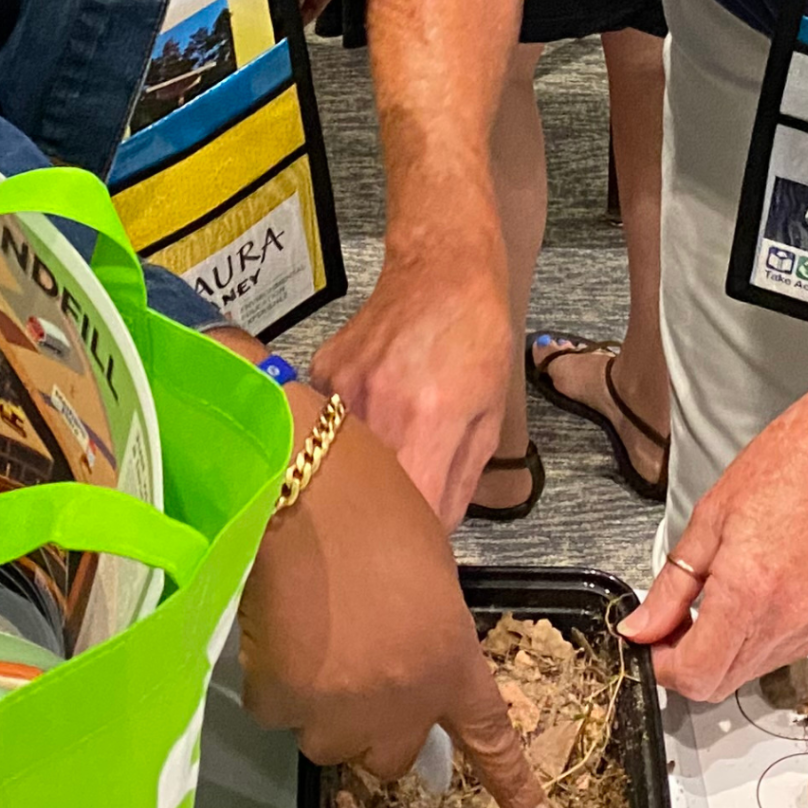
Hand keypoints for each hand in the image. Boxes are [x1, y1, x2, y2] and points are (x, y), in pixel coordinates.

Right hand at [239, 389, 551, 807]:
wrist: (302, 485)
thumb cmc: (376, 502)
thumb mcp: (430, 569)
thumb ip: (429, 628)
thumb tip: (403, 651)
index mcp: (451, 662)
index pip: (488, 738)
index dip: (511, 786)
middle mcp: (402, 702)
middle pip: (389, 757)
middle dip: (375, 726)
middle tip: (356, 669)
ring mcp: (338, 710)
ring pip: (329, 740)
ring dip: (322, 707)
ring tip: (310, 634)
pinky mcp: (281, 703)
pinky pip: (278, 710)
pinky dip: (276, 682)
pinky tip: (276, 626)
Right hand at [313, 217, 514, 525]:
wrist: (440, 269)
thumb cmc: (479, 340)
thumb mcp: (487, 417)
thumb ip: (459, 483)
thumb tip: (433, 530)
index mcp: (427, 426)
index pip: (409, 513)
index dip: (417, 534)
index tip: (421, 538)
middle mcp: (375, 412)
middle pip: (366, 493)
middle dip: (384, 507)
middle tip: (402, 501)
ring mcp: (338, 390)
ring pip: (340, 460)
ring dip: (361, 468)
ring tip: (385, 450)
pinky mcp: (319, 372)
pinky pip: (324, 424)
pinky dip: (343, 430)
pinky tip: (369, 408)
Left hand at [620, 380, 807, 701]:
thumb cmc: (783, 469)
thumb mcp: (708, 520)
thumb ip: (670, 587)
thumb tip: (640, 628)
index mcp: (748, 593)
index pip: (695, 675)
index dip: (663, 667)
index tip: (651, 644)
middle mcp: (787, 622)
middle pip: (723, 684)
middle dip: (690, 662)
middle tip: (677, 623)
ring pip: (755, 671)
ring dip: (729, 650)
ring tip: (725, 597)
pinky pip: (790, 650)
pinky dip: (766, 635)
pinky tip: (765, 592)